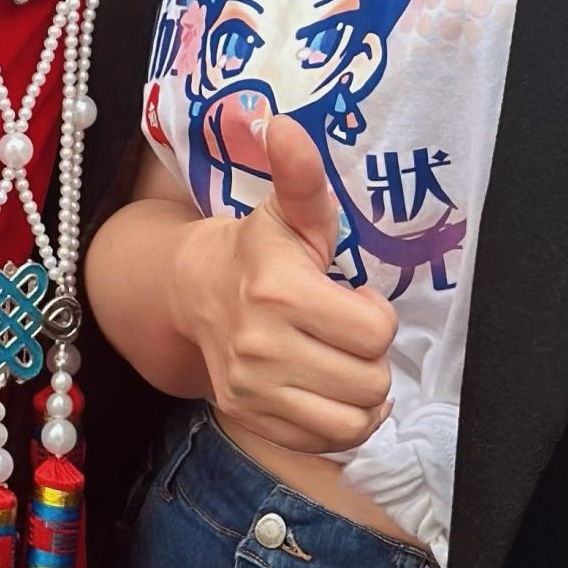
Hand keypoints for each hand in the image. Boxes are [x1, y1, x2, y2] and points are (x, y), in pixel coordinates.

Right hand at [169, 115, 395, 458]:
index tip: (352, 296)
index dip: (374, 313)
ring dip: (361, 395)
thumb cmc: (256, 249)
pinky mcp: (248, 417)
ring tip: (342, 364)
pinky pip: (327, 443)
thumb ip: (300, 175)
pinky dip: (340, 423)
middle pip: (371, 380)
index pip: (375, 330)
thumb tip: (283, 124)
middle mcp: (262, 345)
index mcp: (279, 289)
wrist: (192, 291)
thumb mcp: (287, 212)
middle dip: (370, 356)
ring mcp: (252, 389)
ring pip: (355, 420)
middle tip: (345, 331)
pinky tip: (326, 389)